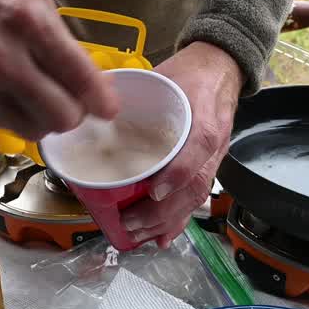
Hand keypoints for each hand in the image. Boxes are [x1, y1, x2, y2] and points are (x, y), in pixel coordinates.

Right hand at [0, 0, 117, 139]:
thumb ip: (59, 35)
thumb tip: (88, 76)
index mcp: (27, 18)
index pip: (78, 76)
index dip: (101, 99)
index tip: (109, 107)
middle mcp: (1, 55)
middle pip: (61, 116)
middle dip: (75, 112)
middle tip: (74, 101)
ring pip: (34, 130)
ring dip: (46, 120)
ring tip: (43, 99)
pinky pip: (4, 124)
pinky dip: (17, 116)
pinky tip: (14, 95)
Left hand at [120, 41, 242, 247]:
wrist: (222, 70)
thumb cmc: (190, 74)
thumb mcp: (164, 73)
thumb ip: (132, 91)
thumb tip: (87, 103)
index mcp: (204, 115)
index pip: (199, 148)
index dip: (179, 173)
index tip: (154, 191)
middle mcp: (213, 143)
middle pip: (195, 185)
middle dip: (163, 211)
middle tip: (131, 221)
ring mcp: (213, 159)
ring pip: (196, 197)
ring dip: (167, 221)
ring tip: (139, 233)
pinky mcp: (208, 168)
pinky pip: (196, 199)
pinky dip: (178, 221)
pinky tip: (162, 238)